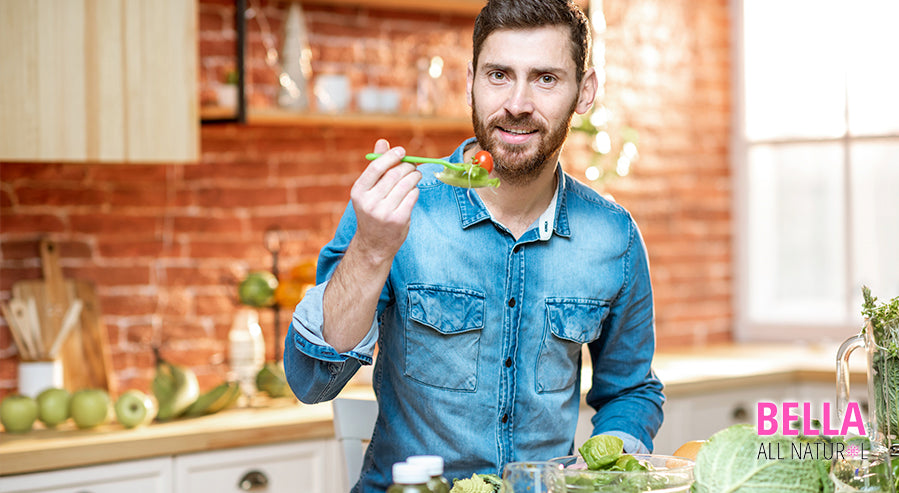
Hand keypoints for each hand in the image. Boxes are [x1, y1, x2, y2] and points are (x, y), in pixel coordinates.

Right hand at [349, 139, 420, 263]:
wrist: (374, 244)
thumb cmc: (373, 211)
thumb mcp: (368, 191)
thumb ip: (376, 167)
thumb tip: (383, 142)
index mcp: (358, 191)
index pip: (376, 167)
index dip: (391, 156)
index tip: (401, 151)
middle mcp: (369, 202)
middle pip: (394, 174)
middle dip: (407, 166)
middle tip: (413, 166)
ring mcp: (384, 212)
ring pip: (406, 184)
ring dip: (414, 176)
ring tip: (416, 175)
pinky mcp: (398, 219)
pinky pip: (412, 196)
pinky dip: (415, 191)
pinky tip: (413, 191)